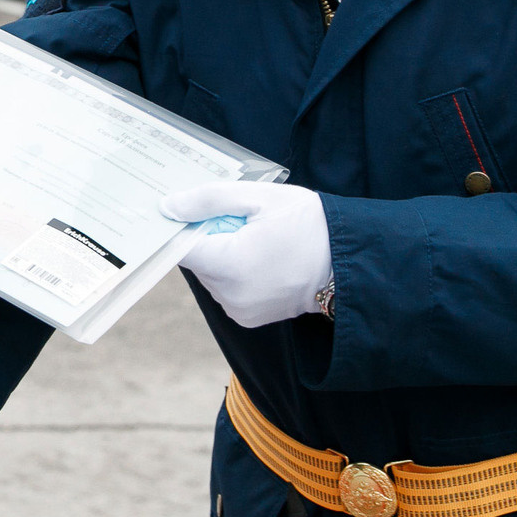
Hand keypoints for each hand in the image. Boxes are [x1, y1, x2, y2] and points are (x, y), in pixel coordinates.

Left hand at [158, 179, 332, 328]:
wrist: (349, 262)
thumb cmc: (308, 224)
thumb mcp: (258, 198)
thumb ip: (208, 200)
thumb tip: (167, 207)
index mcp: (230, 266)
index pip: (179, 248)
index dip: (182, 227)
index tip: (194, 212)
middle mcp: (229, 296)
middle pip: (196, 261)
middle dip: (210, 237)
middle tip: (242, 221)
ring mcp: (239, 311)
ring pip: (210, 274)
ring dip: (222, 255)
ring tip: (257, 240)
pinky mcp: (248, 318)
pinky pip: (226, 289)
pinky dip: (235, 272)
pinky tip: (261, 258)